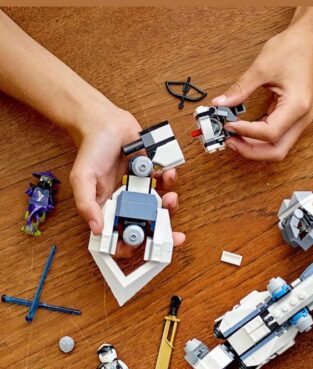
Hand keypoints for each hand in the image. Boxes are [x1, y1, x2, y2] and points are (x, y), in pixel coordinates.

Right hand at [68, 102, 184, 256]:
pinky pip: (167, 182)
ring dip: (170, 206)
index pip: (120, 236)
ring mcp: (142, 188)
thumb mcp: (82, 178)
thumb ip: (87, 204)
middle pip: (147, 225)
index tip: (144, 247)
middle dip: (163, 233)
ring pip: (161, 206)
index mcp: (109, 208)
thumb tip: (96, 229)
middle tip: (174, 235)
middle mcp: (127, 202)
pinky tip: (167, 173)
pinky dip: (170, 179)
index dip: (132, 247)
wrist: (103, 122)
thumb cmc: (91, 150)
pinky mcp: (153, 174)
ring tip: (170, 199)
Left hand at [212, 18, 312, 160]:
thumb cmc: (293, 48)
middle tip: (230, 141)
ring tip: (233, 137)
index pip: (269, 133)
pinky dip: (259, 138)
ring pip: (277, 148)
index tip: (228, 124)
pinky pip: (276, 137)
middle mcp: (301, 118)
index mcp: (297, 106)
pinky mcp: (293, 118)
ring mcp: (298, 120)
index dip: (246, 132)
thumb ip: (240, 89)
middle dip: (251, 151)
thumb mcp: (262, 67)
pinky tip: (243, 131)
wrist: (310, 39)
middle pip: (276, 151)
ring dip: (254, 147)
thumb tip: (221, 103)